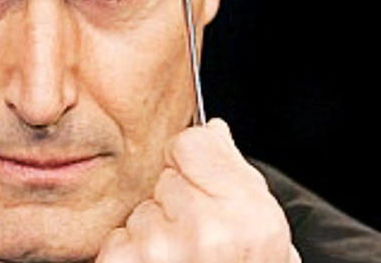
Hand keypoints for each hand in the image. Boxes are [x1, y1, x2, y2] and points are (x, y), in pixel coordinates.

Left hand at [96, 118, 300, 262]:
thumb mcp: (263, 238)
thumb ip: (238, 179)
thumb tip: (212, 132)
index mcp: (249, 220)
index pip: (191, 143)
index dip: (193, 165)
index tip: (200, 185)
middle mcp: (206, 234)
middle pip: (165, 176)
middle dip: (174, 201)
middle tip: (194, 239)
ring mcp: (161, 253)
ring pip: (140, 209)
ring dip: (151, 231)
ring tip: (177, 262)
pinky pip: (117, 238)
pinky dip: (128, 254)